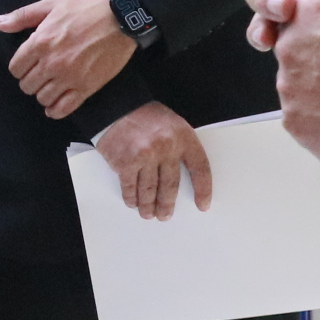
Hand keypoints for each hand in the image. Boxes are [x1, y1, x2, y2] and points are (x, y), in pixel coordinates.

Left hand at [0, 0, 136, 119]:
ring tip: (50, 85)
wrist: (120, 18)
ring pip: (43, 98)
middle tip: (39, 74)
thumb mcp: (51, 5)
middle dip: (30, 80)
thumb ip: (22, 16)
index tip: (28, 64)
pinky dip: (55, 110)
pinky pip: (63, 109)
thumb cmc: (84, 9)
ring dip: (43, 93)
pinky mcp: (86, 88)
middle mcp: (51, 63)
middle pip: (27, 86)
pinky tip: (55, 105)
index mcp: (40, 42)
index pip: (16, 68)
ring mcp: (69, 77)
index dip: (20, 67)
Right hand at [93, 103, 212, 220]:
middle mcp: (166, 148)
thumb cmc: (144, 115)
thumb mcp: (171, 124)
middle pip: (170, 186)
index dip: (203, 189)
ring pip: (149, 191)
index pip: (200, 168)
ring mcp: (145, 156)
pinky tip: (133, 203)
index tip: (203, 204)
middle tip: (165, 215)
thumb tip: (178, 178)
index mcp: (183, 136)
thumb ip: (178, 147)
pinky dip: (131, 198)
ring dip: (148, 206)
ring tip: (148, 214)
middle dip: (167, 205)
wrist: (116, 104)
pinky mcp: (125, 163)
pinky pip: (130, 188)